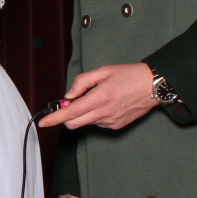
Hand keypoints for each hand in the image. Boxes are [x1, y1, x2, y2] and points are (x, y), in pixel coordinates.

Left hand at [37, 63, 158, 130]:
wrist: (153, 86)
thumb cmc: (129, 75)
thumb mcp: (103, 71)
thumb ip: (82, 82)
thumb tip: (68, 96)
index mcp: (99, 98)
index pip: (71, 112)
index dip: (54, 118)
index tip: (44, 122)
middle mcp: (104, 113)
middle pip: (74, 123)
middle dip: (66, 117)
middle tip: (71, 103)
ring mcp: (110, 122)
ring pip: (86, 122)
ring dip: (84, 113)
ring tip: (99, 98)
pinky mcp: (116, 126)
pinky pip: (98, 124)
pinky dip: (96, 116)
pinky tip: (107, 104)